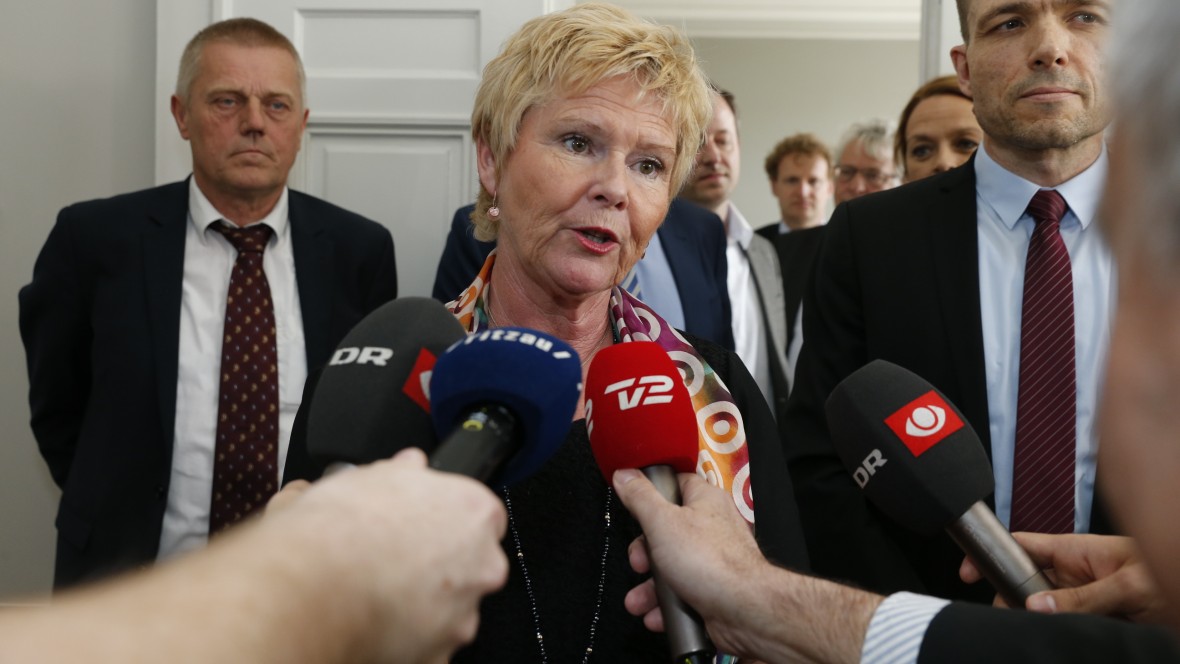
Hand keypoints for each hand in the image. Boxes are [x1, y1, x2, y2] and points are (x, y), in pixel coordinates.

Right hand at [274, 448, 509, 661]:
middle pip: (472, 563)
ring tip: (378, 592)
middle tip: (397, 559)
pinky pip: (429, 644)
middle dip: (440, 564)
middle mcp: (481, 564)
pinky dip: (407, 637)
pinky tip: (376, 621)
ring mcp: (463, 614)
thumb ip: (401, 472)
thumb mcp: (368, 476)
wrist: (310, 589)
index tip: (424, 523)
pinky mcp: (439, 654)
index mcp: (473, 511)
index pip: (479, 514)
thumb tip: (407, 466)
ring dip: (424, 602)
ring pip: (452, 607)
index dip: (447, 518)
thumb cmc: (339, 532)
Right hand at [615, 469, 765, 655]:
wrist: (743, 611)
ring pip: (672, 567)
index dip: (652, 494)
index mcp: (705, 500)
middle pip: (666, 531)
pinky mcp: (713, 588)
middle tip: (640, 563)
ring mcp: (713, 559)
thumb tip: (625, 475)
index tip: (633, 506)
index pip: (676, 483)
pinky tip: (657, 614)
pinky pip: (682, 592)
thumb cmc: (712, 562)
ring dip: (650, 588)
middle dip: (645, 555)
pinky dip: (666, 605)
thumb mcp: (662, 522)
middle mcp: (712, 527)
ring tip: (639, 600)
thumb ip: (640, 497)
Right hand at [960, 533, 1165, 622]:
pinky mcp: (1092, 620)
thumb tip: (1035, 605)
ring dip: (1035, 618)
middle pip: (1025, 583)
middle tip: (1011, 617)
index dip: (991, 554)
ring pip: (1042, 608)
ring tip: (1036, 629)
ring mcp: (1082, 598)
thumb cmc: (1171, 575)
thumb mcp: (1130, 586)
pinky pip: (1062, 626)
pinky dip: (1052, 633)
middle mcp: (1075, 574)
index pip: (1021, 545)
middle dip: (1011, 599)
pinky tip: (1050, 638)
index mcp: (1076, 551)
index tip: (967, 571)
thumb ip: (1082, 596)